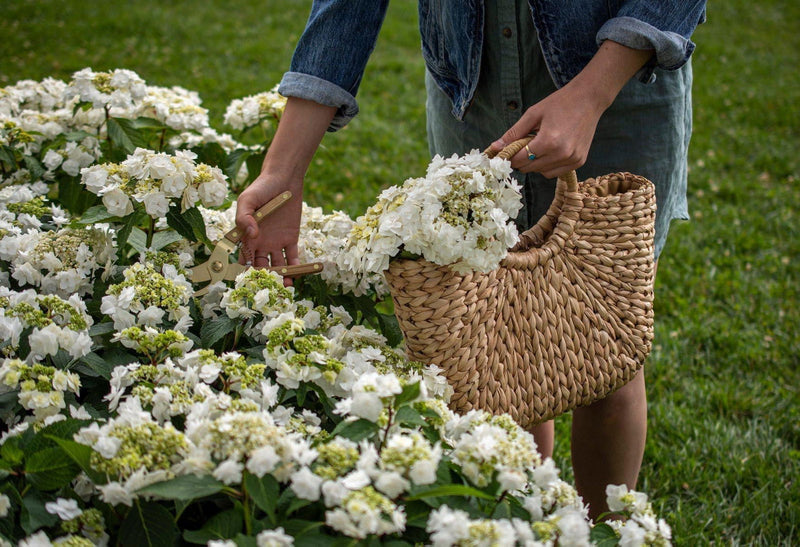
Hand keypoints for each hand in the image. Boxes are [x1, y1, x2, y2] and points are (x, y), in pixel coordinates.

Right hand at [235, 174, 301, 285]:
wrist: (283, 179)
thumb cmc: (260, 188)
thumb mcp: (247, 200)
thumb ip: (244, 217)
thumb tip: (251, 235)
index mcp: (246, 237)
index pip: (244, 259)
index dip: (246, 272)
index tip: (250, 283)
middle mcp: (260, 243)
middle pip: (262, 267)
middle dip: (266, 279)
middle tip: (271, 290)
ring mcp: (276, 242)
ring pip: (278, 265)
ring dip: (282, 277)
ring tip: (286, 286)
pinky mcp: (291, 239)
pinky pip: (294, 256)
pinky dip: (297, 266)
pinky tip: (298, 274)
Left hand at [490, 40, 653, 178]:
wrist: (589, 99)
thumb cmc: (560, 103)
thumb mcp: (533, 114)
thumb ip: (513, 133)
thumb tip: (495, 147)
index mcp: (549, 141)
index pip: (520, 159)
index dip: (509, 157)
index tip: (504, 152)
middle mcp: (562, 154)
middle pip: (530, 168)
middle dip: (521, 159)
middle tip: (521, 146)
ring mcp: (572, 159)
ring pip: (541, 173)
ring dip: (534, 163)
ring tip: (538, 145)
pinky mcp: (579, 162)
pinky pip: (555, 172)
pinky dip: (548, 166)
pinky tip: (549, 150)